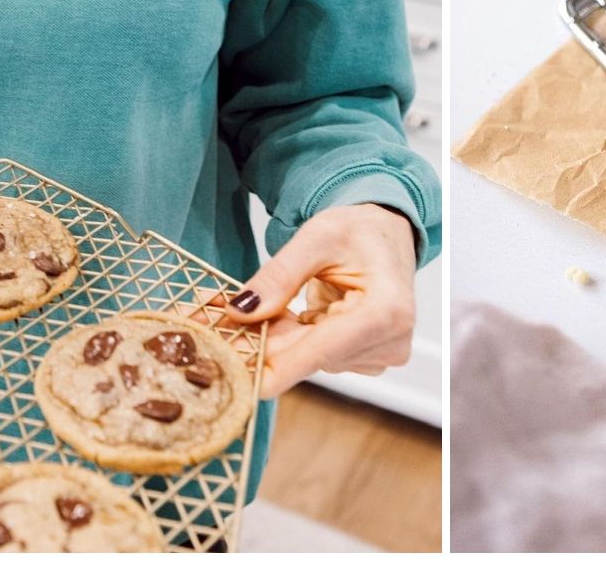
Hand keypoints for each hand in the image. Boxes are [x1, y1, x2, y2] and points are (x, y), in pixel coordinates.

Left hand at [222, 203, 416, 397]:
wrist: (386, 236)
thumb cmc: (361, 231)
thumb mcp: (317, 237)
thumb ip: (280, 275)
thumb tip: (241, 311)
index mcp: (386, 311)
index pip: (320, 351)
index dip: (271, 366)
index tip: (231, 373)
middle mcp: (389, 342)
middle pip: (309, 357)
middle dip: (262, 342)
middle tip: (216, 323)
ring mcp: (379, 355)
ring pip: (307, 358)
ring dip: (276, 337)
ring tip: (254, 309)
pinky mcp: (367, 359)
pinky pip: (315, 356)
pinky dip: (292, 338)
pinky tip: (281, 317)